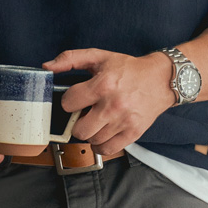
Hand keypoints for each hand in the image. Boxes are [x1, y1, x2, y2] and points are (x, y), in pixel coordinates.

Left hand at [41, 48, 174, 156]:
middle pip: (79, 129)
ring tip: (97, 122)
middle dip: (78, 122)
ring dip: (90, 133)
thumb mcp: (99, 57)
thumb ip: (71, 59)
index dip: (70, 101)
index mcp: (103, 84)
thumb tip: (47, 67)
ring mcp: (124, 121)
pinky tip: (103, 133)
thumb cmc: (129, 69)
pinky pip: (107, 150)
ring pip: (92, 140)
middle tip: (85, 114)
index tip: (77, 99)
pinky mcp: (133, 133)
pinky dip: (101, 145)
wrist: (160, 79)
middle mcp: (113, 105)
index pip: (69, 103)